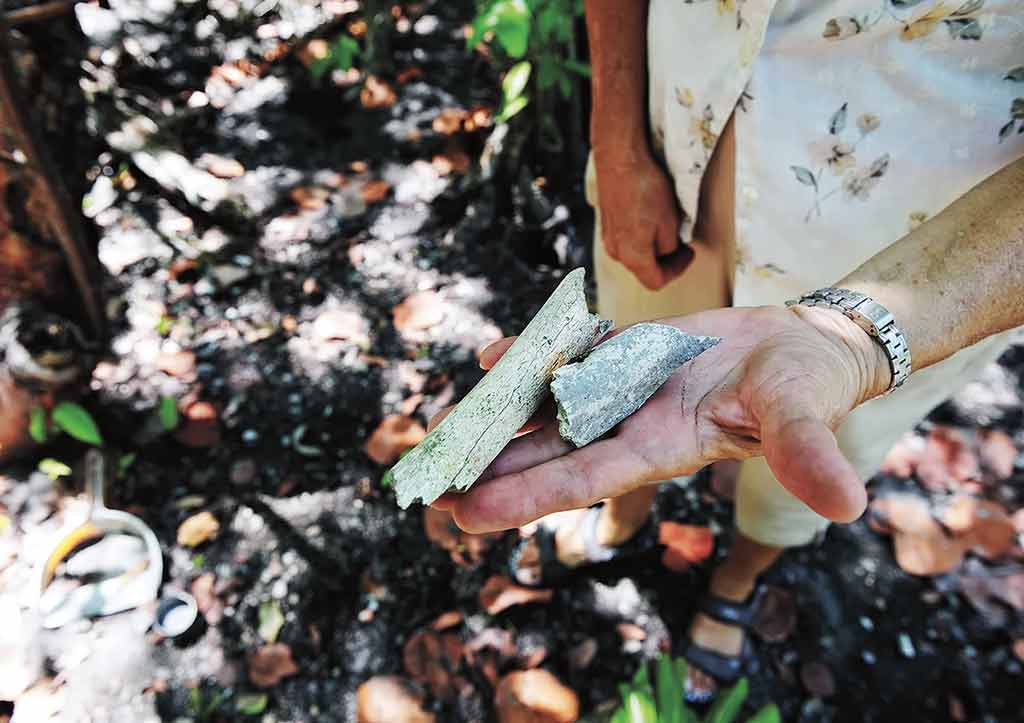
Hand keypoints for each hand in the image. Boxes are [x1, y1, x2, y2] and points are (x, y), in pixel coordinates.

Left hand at [432, 305, 891, 532]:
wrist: (801, 347)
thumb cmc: (807, 386)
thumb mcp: (805, 416)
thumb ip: (808, 455)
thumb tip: (846, 505)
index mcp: (659, 448)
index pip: (581, 479)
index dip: (523, 497)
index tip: (465, 515)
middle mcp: (628, 424)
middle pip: (545, 450)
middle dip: (488, 468)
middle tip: (425, 485)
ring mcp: (621, 389)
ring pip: (546, 405)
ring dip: (497, 417)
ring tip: (440, 430)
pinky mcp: (624, 354)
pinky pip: (567, 356)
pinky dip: (530, 356)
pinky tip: (490, 358)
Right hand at [593, 150, 691, 290]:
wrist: (619, 159)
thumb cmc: (644, 188)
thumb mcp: (670, 222)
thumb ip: (670, 246)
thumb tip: (669, 250)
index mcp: (633, 256)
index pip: (656, 281)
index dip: (677, 271)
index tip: (688, 255)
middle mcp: (616, 251)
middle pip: (644, 268)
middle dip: (665, 260)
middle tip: (682, 244)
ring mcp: (608, 237)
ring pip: (635, 252)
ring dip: (653, 246)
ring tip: (667, 227)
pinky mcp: (606, 222)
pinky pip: (625, 238)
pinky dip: (641, 234)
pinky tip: (650, 215)